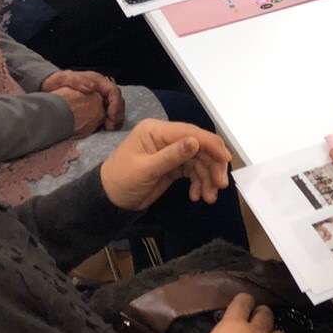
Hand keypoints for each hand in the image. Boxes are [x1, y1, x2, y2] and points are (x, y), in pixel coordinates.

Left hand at [42, 69, 124, 129]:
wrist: (48, 87)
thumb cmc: (57, 82)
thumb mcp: (65, 78)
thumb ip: (78, 81)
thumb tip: (93, 87)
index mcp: (98, 81)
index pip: (114, 91)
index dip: (116, 104)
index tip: (111, 116)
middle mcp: (101, 89)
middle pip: (117, 101)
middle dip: (117, 114)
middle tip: (112, 126)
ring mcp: (100, 97)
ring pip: (114, 107)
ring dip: (114, 118)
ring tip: (109, 128)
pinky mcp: (96, 105)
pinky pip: (107, 113)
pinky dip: (108, 120)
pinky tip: (104, 128)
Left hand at [100, 119, 232, 209]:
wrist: (107, 201)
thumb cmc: (121, 182)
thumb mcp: (145, 170)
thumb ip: (172, 156)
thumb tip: (196, 141)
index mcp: (156, 131)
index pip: (190, 132)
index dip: (211, 145)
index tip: (225, 161)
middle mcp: (166, 138)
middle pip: (199, 147)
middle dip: (212, 166)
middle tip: (220, 186)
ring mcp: (171, 151)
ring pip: (199, 161)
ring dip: (207, 178)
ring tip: (208, 197)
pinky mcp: (173, 165)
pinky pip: (193, 171)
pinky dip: (199, 183)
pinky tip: (197, 195)